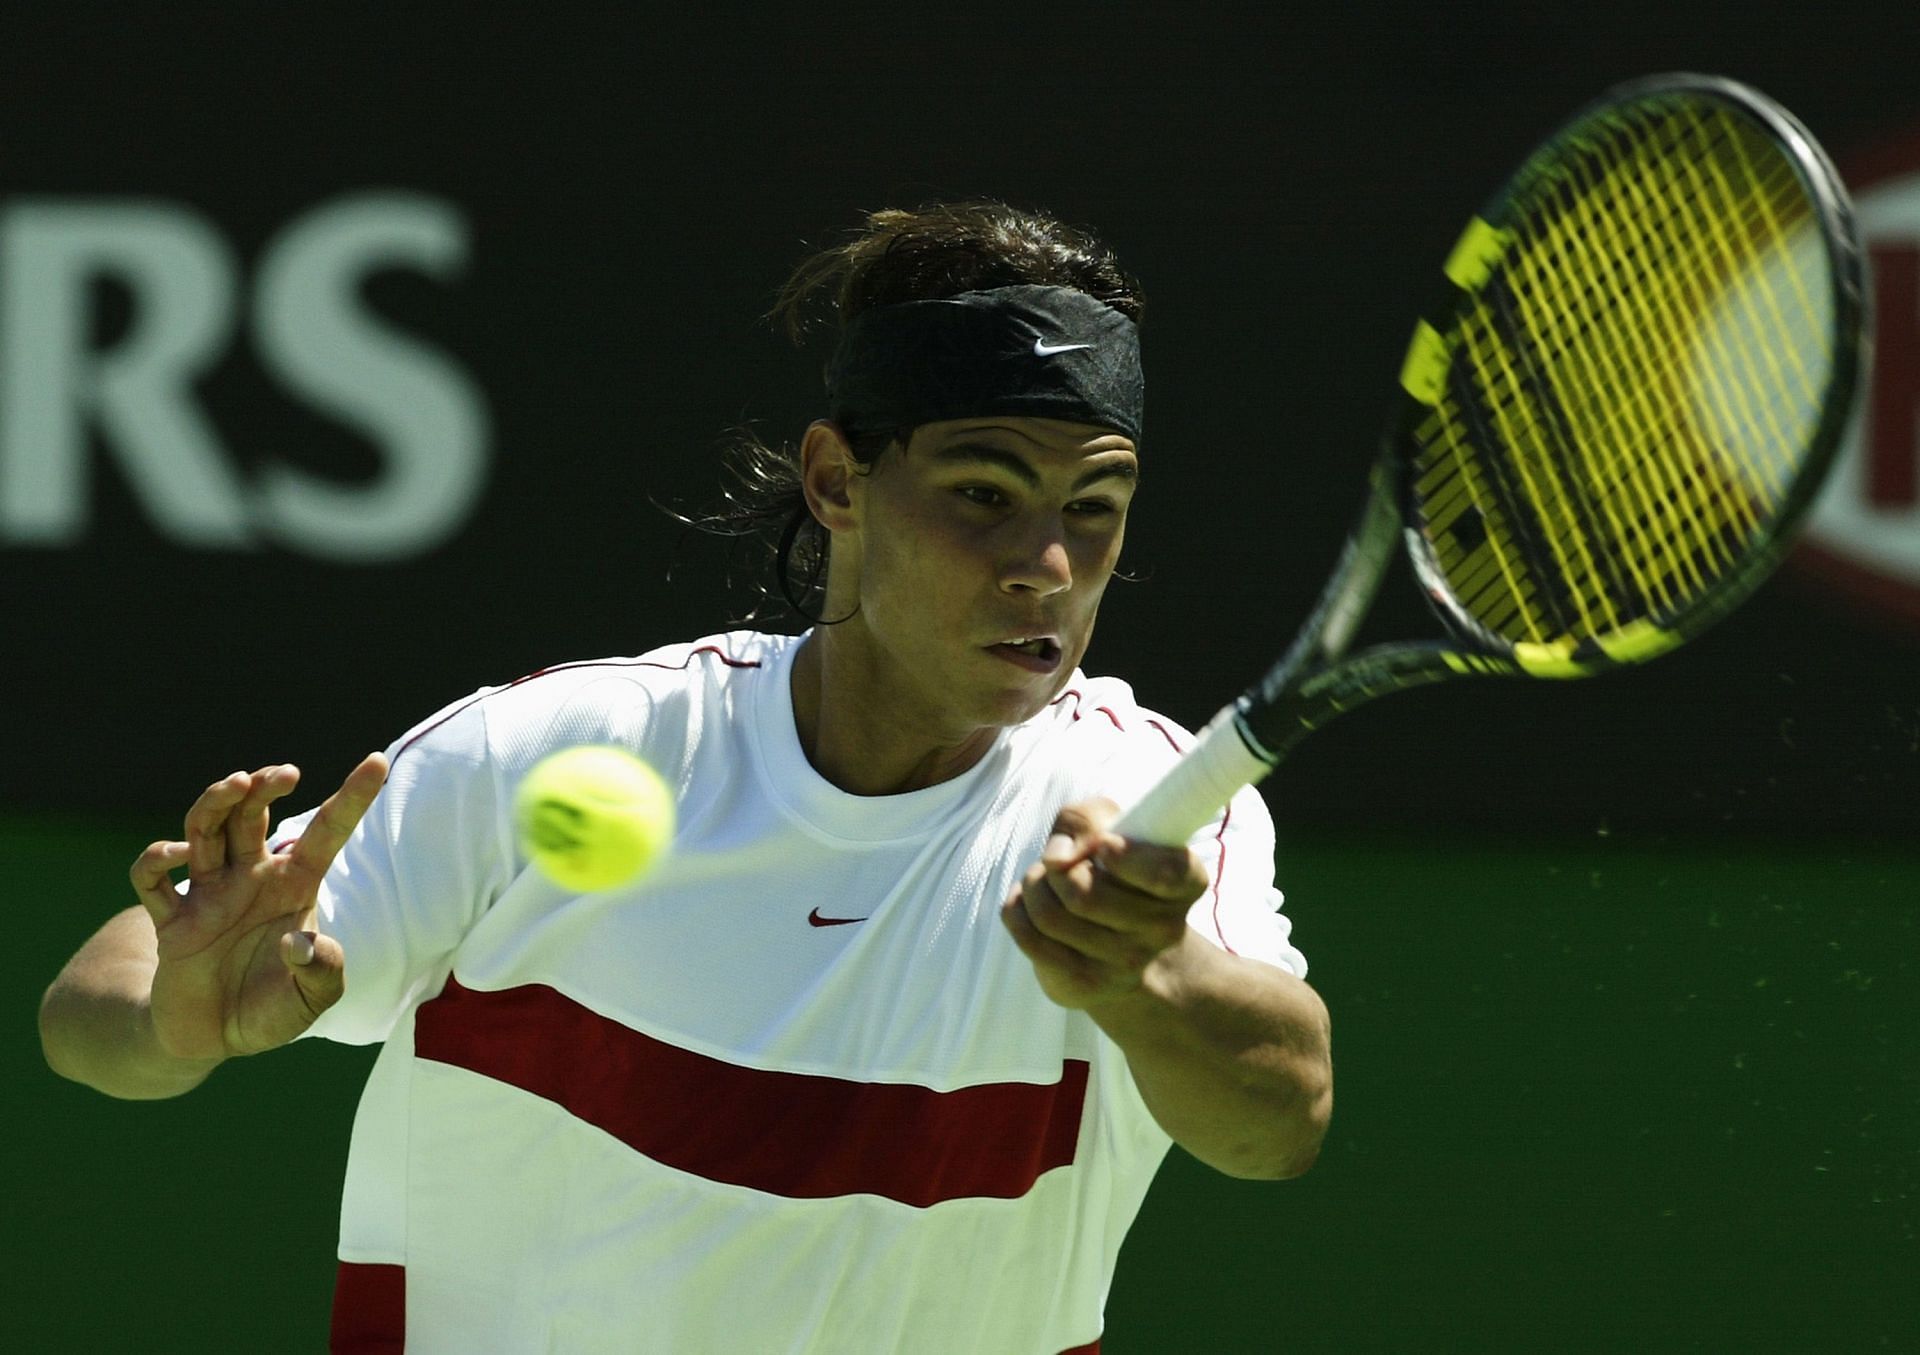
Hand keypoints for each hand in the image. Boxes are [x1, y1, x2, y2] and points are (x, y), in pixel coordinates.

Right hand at [129, 754, 387, 1060]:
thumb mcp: (313, 997)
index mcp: (295, 885)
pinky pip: (151, 879)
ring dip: (217, 802)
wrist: (213, 1039)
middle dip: (266, 786)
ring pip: (206, 830)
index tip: (377, 761)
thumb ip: (322, 971)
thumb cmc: (272, 1008)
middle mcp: (251, 878)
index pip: (326, 831)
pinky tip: (177, 855)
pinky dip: (157, 859)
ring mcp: (209, 894)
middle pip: (252, 815)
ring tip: (238, 783)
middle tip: (286, 774)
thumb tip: (297, 945)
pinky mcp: (171, 920)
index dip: (351, 796)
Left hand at [999, 797, 1208, 1011]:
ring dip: (1034, 884)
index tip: (1106, 845)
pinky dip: (1017, 908)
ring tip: (1044, 880)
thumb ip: (1085, 819)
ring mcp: (1124, 965)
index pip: (1164, 873)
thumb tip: (1057, 857)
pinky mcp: (1085, 986)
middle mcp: (1162, 930)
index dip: (1126, 855)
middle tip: (1060, 862)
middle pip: (1082, 893)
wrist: (1126, 943)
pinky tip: (1030, 903)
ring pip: (1050, 915)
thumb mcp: (1112, 825)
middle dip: (1055, 866)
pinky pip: (1029, 937)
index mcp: (1185, 884)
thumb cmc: (1116, 869)